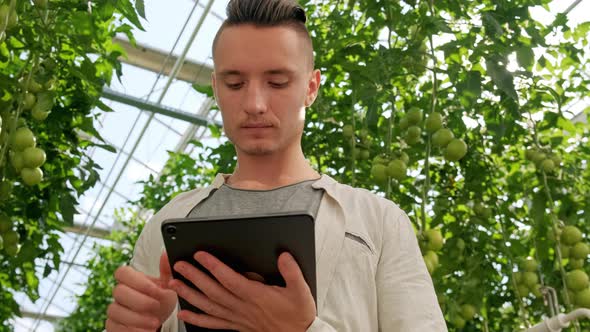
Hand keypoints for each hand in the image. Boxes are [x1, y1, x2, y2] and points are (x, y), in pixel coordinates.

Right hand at [106, 252, 177, 330]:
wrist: (158, 319)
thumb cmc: (161, 299)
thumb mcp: (168, 285)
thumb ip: (166, 271)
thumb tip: (166, 253)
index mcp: (131, 279)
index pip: (122, 272)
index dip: (138, 281)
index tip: (156, 290)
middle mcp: (119, 293)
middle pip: (119, 291)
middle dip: (139, 300)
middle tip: (156, 306)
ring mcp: (114, 309)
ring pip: (116, 311)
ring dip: (137, 318)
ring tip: (155, 323)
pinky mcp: (112, 325)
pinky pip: (114, 328)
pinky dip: (131, 330)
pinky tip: (146, 331)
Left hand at [169, 251, 315, 331]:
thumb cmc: (298, 315)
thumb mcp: (301, 290)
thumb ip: (292, 271)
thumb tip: (283, 255)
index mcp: (257, 296)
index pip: (229, 279)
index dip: (213, 266)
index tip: (200, 255)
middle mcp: (243, 307)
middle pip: (213, 290)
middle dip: (195, 276)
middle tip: (179, 265)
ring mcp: (238, 317)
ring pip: (209, 306)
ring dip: (190, 294)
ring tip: (175, 284)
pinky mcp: (237, 325)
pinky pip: (213, 323)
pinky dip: (197, 319)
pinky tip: (185, 313)